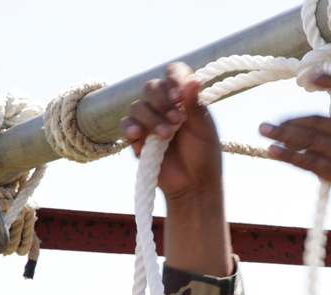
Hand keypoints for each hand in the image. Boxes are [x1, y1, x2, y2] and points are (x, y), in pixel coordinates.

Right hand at [122, 62, 230, 276]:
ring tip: (167, 135)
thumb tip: (193, 79)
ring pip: (138, 105)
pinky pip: (126, 125)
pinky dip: (130, 127)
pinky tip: (138, 135)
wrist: (194, 186)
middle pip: (152, 86)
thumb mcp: (205, 130)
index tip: (179, 94)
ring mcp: (149, 120)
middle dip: (162, 102)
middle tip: (177, 121)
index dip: (173, 78)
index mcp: (184, 98)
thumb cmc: (204, 157)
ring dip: (151, 118)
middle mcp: (165, 105)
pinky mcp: (137, 138)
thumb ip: (196, 105)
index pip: (174, 73)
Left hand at [258, 74, 330, 239]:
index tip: (310, 77)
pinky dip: (288, 155)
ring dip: (282, 134)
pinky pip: (309, 162)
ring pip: (309, 139)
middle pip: (318, 121)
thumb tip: (326, 147)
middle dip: (290, 121)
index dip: (330, 82)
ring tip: (264, 131)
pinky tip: (273, 151)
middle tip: (271, 124)